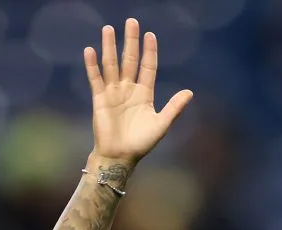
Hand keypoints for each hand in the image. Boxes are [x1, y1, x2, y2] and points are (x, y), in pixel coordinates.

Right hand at [83, 19, 192, 166]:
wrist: (120, 157)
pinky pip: (96, 79)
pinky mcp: (99, 99)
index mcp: (144, 94)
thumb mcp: (161, 124)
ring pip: (112, 65)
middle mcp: (129, 90)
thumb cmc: (141, 143)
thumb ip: (174, 108)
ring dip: (110, 47)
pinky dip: (92, 66)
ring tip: (109, 29)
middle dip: (131, 42)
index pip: (148, 67)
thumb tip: (190, 92)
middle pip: (130, 60)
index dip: (149, 52)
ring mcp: (113, 93)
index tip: (150, 35)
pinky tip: (91, 51)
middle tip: (131, 22)